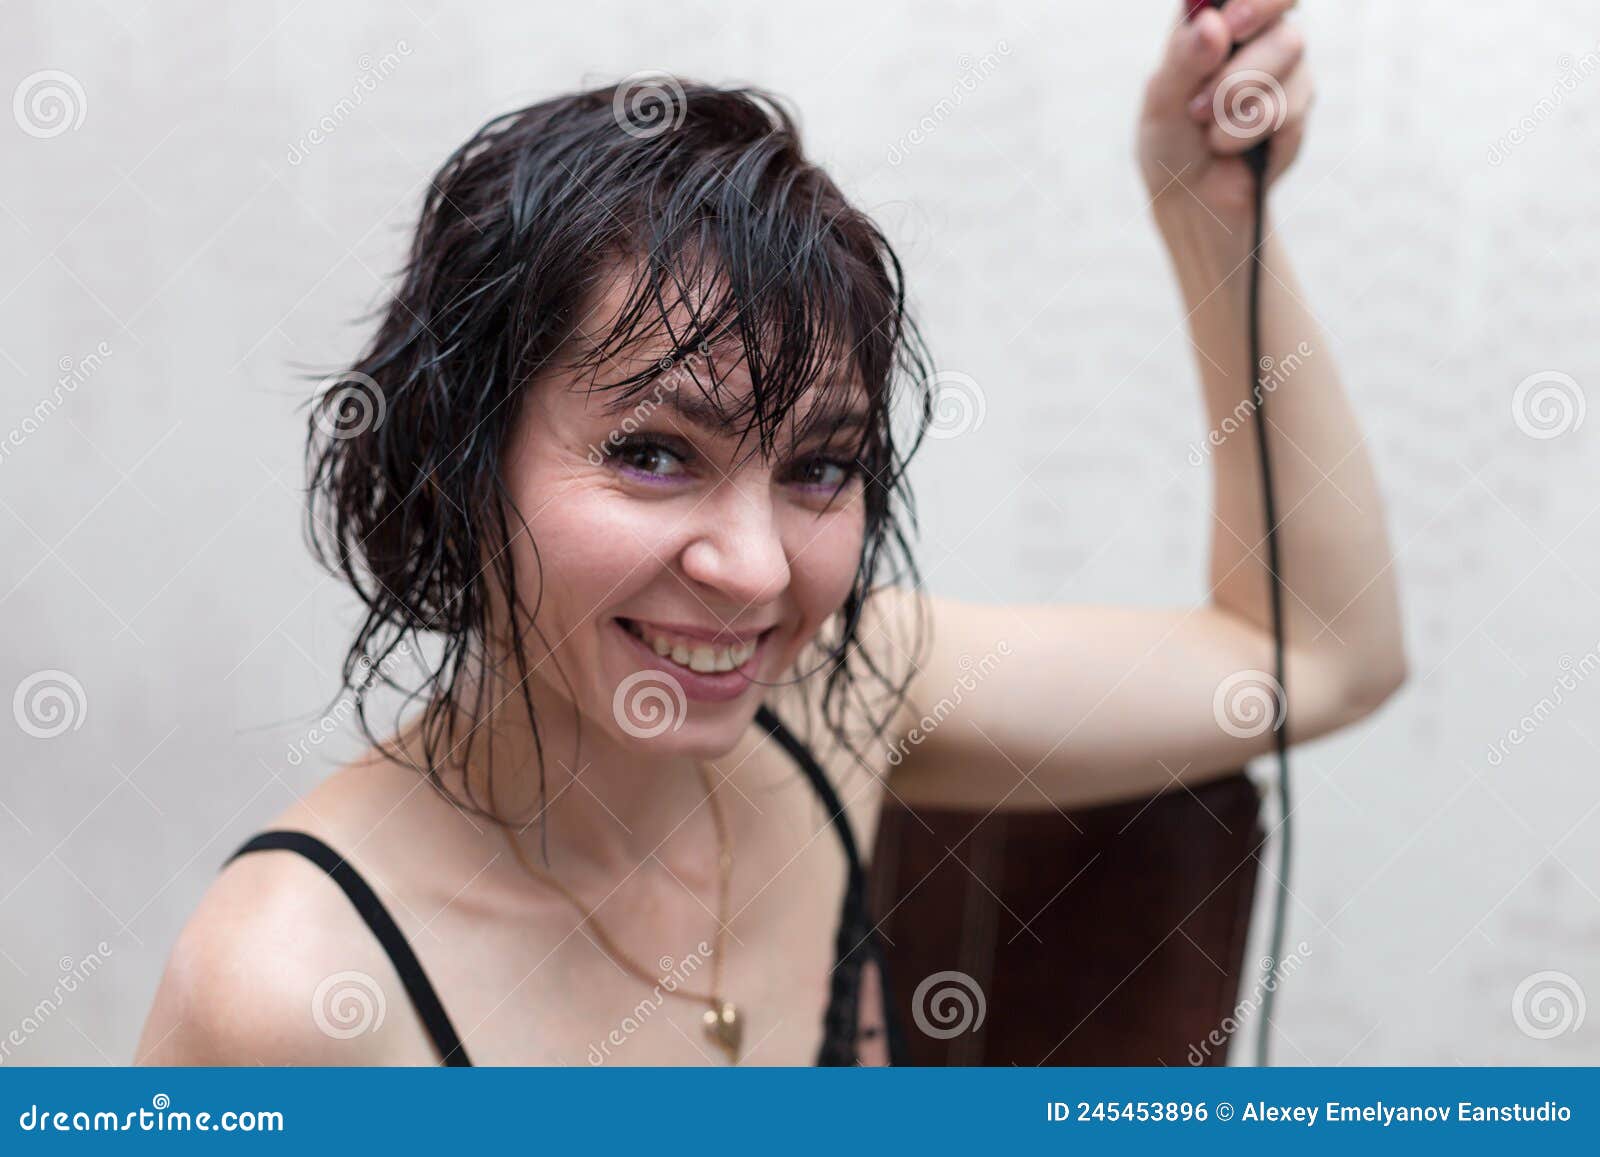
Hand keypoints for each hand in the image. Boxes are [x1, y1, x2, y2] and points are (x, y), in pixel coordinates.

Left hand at [1137, 0, 1312, 226]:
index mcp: (1217, 19)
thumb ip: (1183, 59)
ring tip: (1205, 124)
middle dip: (1242, 57)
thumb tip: (1213, 24)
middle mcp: (1257, 33)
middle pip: (1284, 10)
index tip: (1231, 24)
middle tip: (1206, 95)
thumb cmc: (1170, 142)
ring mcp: (1284, 66)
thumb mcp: (1161, 101)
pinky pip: (1286, 106)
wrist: (1193, 199)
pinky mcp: (1298, 104)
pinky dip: (1245, 131)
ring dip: (1235, 99)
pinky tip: (1227, 143)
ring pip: (1288, 54)